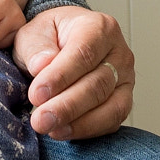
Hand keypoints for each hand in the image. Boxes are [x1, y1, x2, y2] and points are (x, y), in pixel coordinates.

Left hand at [12, 6, 133, 140]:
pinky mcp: (123, 101)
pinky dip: (87, 130)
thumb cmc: (49, 38)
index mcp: (99, 27)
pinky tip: (63, 131)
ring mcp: (125, 79)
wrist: (61, 44)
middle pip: (98, 84)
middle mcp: (119, 52)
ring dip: (78, 122)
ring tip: (50, 129)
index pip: (83, 53)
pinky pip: (111, 121)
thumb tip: (41, 66)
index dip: (60, 77)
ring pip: (110, 106)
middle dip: (67, 106)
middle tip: (40, 120)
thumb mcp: (33, 33)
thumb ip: (36, 47)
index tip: (36, 94)